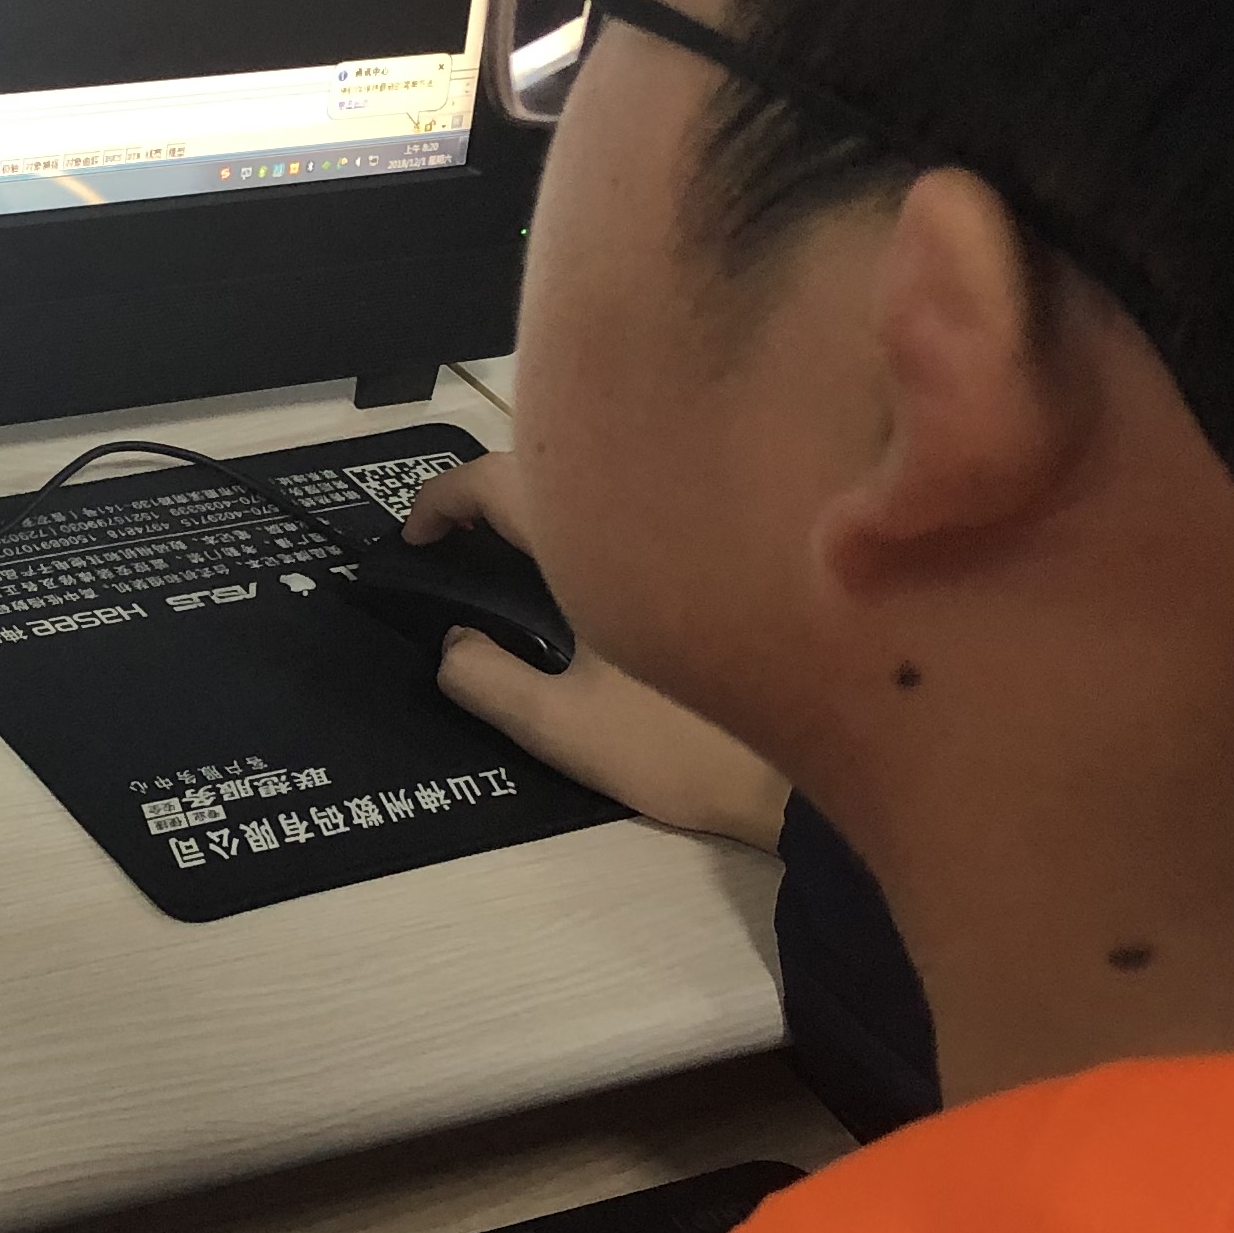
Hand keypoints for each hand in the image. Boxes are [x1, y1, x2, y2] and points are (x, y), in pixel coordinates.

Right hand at [406, 452, 788, 850]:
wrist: (821, 770)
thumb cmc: (688, 744)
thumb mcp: (567, 729)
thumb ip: (489, 681)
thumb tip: (448, 641)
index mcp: (597, 536)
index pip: (496, 478)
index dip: (441, 499)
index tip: (412, 538)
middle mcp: (648, 504)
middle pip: (554, 462)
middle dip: (495, 494)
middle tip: (458, 548)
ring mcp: (697, 521)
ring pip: (606, 481)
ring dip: (552, 505)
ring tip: (513, 563)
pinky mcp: (731, 549)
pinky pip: (650, 506)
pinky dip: (604, 523)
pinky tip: (598, 581)